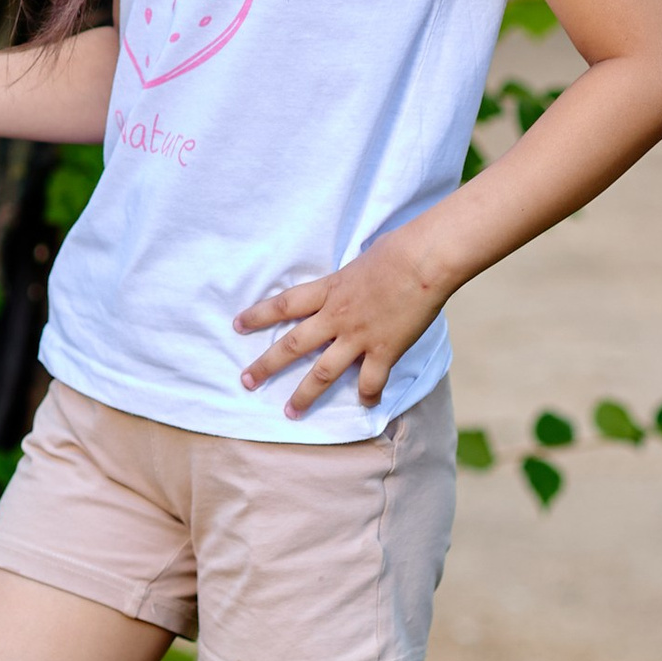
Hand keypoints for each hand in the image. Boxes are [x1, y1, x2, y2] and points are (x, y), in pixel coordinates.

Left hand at [235, 231, 443, 418]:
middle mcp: (336, 316)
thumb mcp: (361, 260)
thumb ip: (351, 277)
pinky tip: (366, 405)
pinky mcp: (384, 350)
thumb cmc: (398, 248)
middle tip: (247, 381)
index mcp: (328, 289)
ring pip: (323, 372)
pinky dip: (368, 395)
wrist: (424, 260)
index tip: (238, 325)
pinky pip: (371, 381)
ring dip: (305, 394)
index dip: (258, 315)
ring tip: (291, 412)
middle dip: (266, 365)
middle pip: (292, 345)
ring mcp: (358, 336)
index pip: (284, 304)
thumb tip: (354, 278)